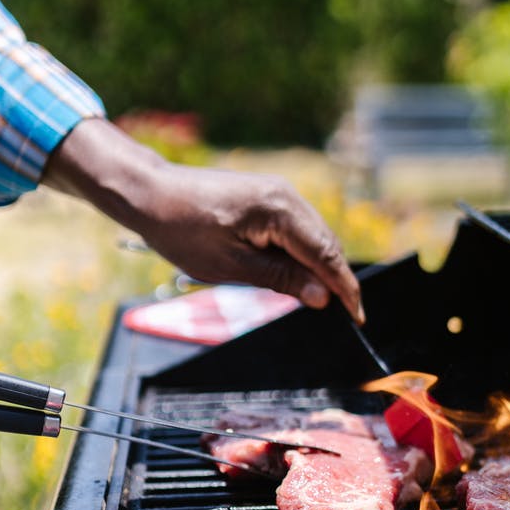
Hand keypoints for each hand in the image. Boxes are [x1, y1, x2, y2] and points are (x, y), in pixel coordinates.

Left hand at [45, 119, 364, 320]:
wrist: (151, 194)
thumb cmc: (183, 231)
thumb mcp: (233, 266)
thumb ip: (282, 280)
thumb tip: (323, 297)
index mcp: (280, 210)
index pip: (326, 254)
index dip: (345, 288)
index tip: (358, 316)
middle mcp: (286, 195)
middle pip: (326, 244)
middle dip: (336, 279)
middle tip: (343, 315)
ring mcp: (279, 192)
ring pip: (314, 236)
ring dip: (319, 267)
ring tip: (320, 300)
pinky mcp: (268, 196)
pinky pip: (297, 229)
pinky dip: (303, 253)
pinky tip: (296, 275)